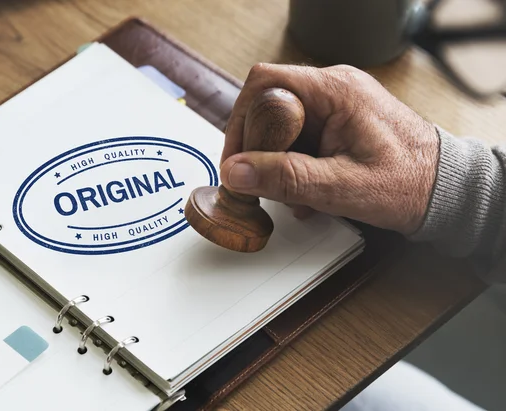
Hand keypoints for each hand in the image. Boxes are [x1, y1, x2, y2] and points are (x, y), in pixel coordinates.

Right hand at [219, 63, 439, 234]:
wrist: (444, 190)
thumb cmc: (409, 184)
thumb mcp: (341, 187)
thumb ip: (286, 178)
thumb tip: (236, 172)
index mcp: (336, 91)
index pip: (265, 85)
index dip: (241, 121)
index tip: (237, 160)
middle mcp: (334, 89)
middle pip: (269, 107)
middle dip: (260, 149)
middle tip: (263, 183)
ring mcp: (336, 105)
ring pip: (282, 126)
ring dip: (278, 162)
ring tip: (296, 194)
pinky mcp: (338, 122)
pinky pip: (300, 137)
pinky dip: (294, 165)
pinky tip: (307, 190)